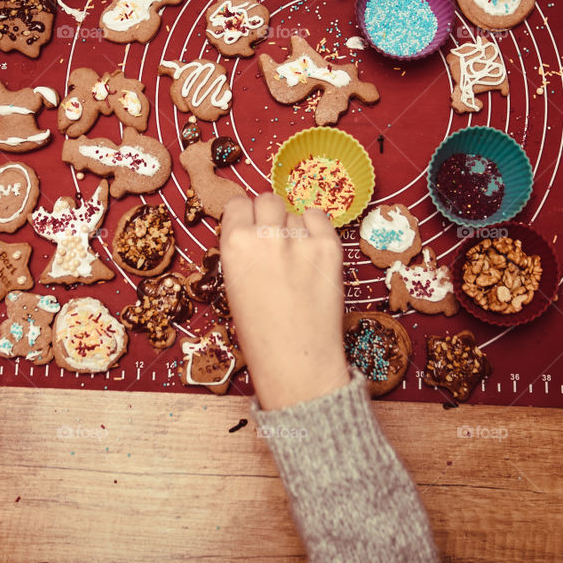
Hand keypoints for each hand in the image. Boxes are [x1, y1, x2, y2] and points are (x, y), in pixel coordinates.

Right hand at [219, 193, 349, 410]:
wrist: (296, 362)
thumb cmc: (261, 333)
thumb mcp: (234, 286)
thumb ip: (243, 251)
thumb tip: (256, 227)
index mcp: (234, 245)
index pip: (238, 203)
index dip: (246, 216)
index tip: (252, 225)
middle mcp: (265, 236)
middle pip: (268, 200)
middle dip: (270, 216)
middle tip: (277, 240)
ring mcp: (299, 240)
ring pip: (295, 212)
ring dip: (295, 227)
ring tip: (297, 260)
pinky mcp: (328, 247)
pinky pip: (320, 218)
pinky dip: (317, 230)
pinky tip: (313, 253)